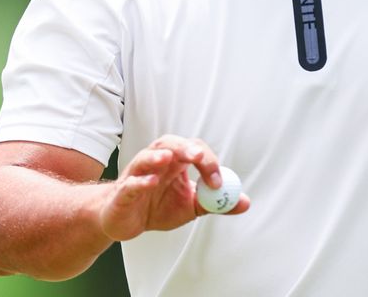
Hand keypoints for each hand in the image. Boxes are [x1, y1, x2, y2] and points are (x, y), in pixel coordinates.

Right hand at [97, 135, 249, 241]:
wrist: (126, 222)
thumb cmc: (156, 207)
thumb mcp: (190, 206)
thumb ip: (215, 203)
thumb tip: (244, 202)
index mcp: (174, 163)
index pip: (192, 149)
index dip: (207, 161)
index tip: (217, 181)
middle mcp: (155, 163)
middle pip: (169, 144)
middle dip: (183, 148)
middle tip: (197, 157)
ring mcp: (136, 175)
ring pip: (145, 158)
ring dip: (156, 157)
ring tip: (167, 159)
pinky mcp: (123, 192)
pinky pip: (130, 184)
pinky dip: (139, 182)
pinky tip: (150, 183)